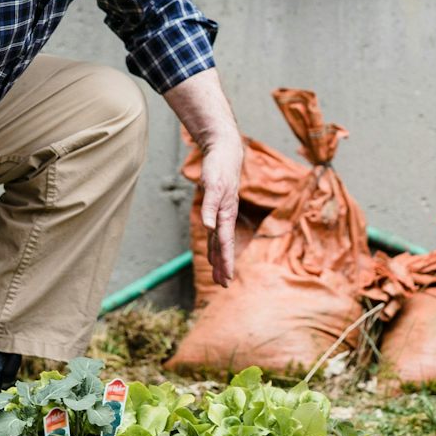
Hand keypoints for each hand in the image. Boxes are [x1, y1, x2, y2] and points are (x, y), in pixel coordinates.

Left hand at [197, 136, 244, 285]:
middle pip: (224, 246)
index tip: (227, 279)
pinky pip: (216, 230)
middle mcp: (225, 215)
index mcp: (226, 213)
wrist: (225, 150)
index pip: (225, 243)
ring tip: (218, 276)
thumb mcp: (212, 185)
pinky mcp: (217, 207)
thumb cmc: (219, 167)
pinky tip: (212, 252)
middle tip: (223, 285)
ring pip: (220, 240)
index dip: (225, 261)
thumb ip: (209, 207)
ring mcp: (222, 212)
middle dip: (224, 266)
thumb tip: (208, 227)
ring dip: (219, 258)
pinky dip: (214, 244)